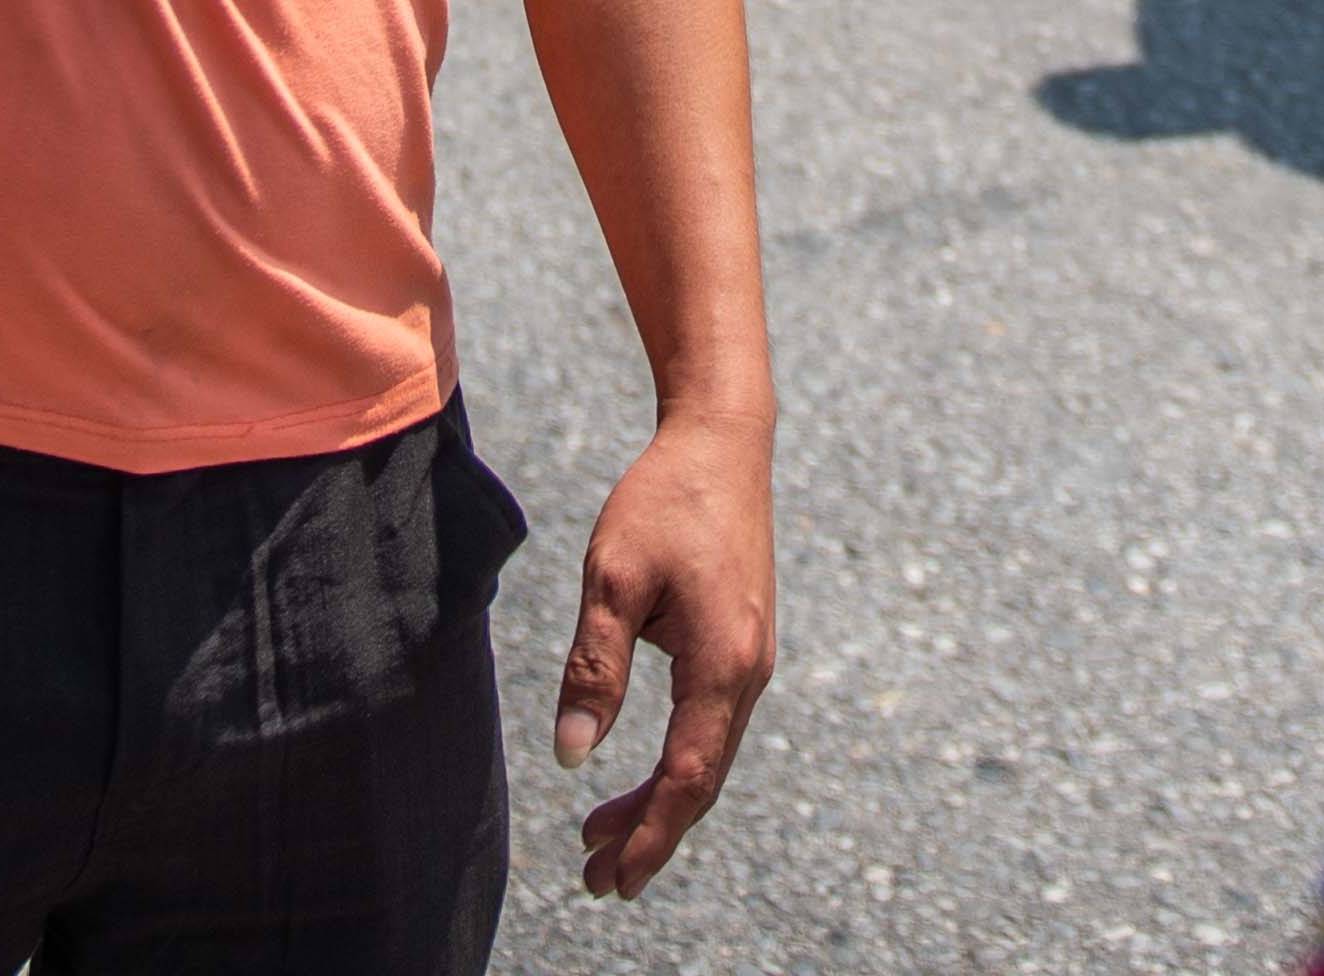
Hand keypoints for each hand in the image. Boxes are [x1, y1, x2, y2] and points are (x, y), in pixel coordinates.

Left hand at [551, 405, 773, 900]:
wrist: (723, 442)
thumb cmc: (664, 502)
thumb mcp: (612, 578)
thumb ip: (594, 667)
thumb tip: (571, 754)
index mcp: (721, 662)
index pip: (685, 776)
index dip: (648, 834)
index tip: (610, 878)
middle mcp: (749, 671)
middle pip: (701, 780)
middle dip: (650, 834)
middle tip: (594, 880)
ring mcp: (752, 660)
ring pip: (708, 757)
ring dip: (660, 803)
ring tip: (599, 838)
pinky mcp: (743, 647)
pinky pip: (712, 728)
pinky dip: (676, 764)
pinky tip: (640, 777)